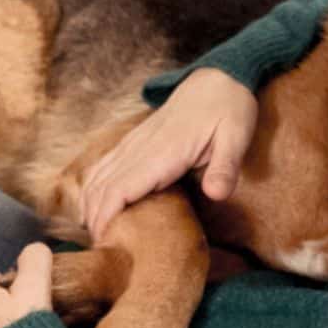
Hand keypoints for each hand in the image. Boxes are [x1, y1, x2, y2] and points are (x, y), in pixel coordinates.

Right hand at [80, 68, 257, 243]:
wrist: (219, 77)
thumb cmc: (230, 108)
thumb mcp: (236, 137)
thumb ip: (225, 167)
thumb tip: (216, 195)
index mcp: (163, 152)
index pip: (121, 188)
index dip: (107, 216)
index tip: (104, 242)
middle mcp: (142, 147)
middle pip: (103, 187)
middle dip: (95, 218)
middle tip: (100, 250)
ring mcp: (136, 142)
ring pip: (99, 175)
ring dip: (91, 204)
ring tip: (94, 234)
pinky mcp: (136, 140)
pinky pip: (106, 165)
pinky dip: (95, 187)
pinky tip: (94, 204)